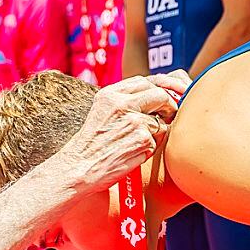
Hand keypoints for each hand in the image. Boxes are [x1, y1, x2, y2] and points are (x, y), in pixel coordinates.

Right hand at [51, 74, 184, 193]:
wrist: (79, 169)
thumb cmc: (91, 145)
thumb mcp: (101, 112)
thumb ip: (124, 100)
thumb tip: (156, 93)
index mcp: (110, 94)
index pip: (144, 81)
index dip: (161, 87)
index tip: (170, 95)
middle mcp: (122, 103)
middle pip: (160, 95)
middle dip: (169, 106)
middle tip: (167, 116)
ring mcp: (134, 121)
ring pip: (162, 122)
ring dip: (156, 133)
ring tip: (135, 143)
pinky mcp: (142, 139)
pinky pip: (158, 141)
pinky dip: (150, 148)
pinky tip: (133, 153)